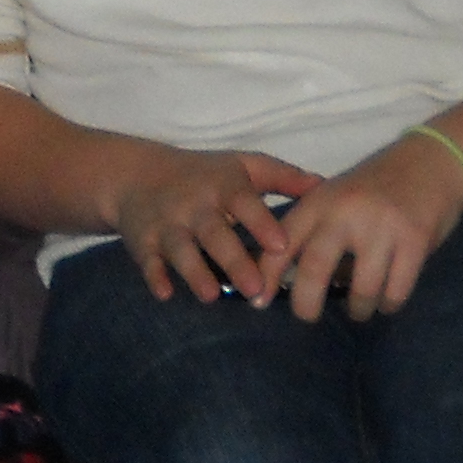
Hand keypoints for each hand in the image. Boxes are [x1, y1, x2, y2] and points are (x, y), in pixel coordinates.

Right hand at [103, 142, 322, 305]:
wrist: (138, 175)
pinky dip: (155, 276)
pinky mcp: (143, 242)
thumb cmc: (204, 174)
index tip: (281, 245)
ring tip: (212, 296)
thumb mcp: (243, 165)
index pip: (243, 202)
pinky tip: (166, 294)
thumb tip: (325, 186)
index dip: (261, 223)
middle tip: (255, 289)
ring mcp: (167, 224)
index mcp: (223, 186)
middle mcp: (194, 205)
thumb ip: (283, 176)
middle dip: (233, 260)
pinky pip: (148, 260)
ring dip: (194, 272)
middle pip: (214, 233)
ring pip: (181, 249)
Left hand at [275, 130, 462, 322]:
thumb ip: (317, 230)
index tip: (259, 301)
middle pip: (314, 270)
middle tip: (308, 317)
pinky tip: (386, 302)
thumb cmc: (378, 184)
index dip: (267, 275)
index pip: (282, 243)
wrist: (433, 160)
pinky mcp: (415, 241)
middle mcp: (345, 213)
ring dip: (358, 309)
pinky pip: (396, 290)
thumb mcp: (337, 196)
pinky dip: (389, 304)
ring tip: (359, 311)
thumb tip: (293, 280)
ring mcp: (382, 227)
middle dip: (306, 303)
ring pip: (361, 289)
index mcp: (320, 201)